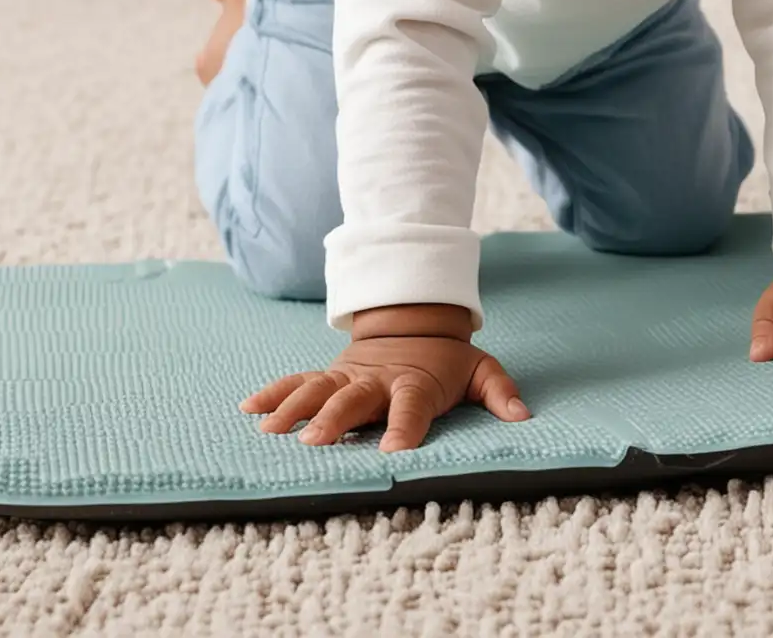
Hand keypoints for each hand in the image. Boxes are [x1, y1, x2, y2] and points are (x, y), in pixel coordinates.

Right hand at [240, 304, 529, 451]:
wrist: (411, 318)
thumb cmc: (446, 358)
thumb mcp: (480, 368)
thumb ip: (500, 391)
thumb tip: (523, 416)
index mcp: (415, 382)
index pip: (412, 407)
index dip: (405, 428)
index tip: (394, 454)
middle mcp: (377, 380)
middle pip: (355, 399)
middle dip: (334, 419)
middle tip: (314, 442)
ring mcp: (348, 377)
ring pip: (318, 390)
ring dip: (294, 408)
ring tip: (269, 430)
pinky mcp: (328, 376)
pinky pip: (296, 382)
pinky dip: (273, 393)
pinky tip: (249, 410)